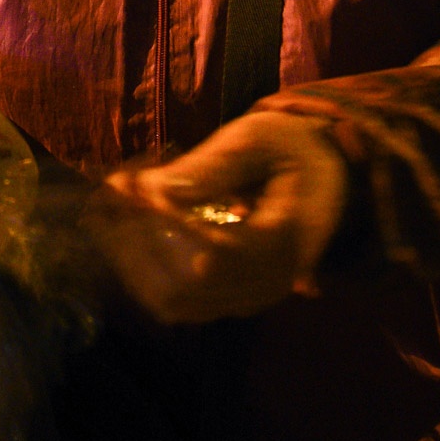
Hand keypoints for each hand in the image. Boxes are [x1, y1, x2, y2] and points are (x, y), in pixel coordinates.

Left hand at [99, 112, 348, 323]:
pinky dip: (140, 268)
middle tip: (108, 192)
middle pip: (182, 287)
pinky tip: (123, 228)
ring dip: (129, 257)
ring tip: (106, 206)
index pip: (215, 253)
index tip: (128, 184)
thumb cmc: (296, 151)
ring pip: (170, 300)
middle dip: (133, 240)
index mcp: (283, 244)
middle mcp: (264, 286)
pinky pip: (173, 300)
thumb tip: (151, 189)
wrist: (333, 183)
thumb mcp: (261, 140)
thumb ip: (212, 165)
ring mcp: (245, 300)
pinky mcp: (227, 301)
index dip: (163, 224)